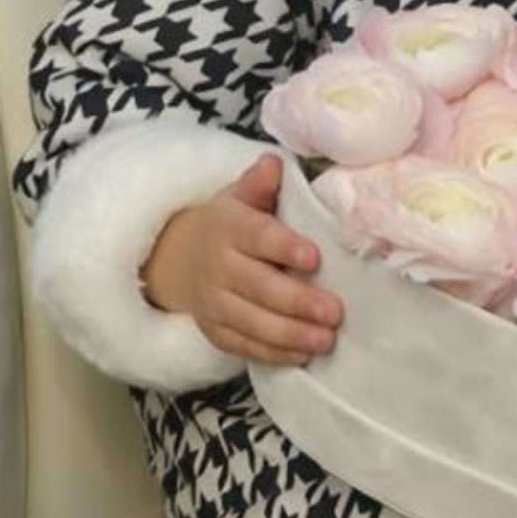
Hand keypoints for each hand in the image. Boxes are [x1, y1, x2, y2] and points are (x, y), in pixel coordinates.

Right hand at [140, 152, 345, 365]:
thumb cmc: (230, 226)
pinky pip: (244, 346)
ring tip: (326, 339)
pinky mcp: (216, 332)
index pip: (256, 237)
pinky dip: (274, 353)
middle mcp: (218, 267)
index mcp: (228, 228)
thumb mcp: (240, 197)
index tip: (314, 258)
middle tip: (334, 311)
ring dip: (291, 333)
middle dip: (297, 301)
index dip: (284, 247)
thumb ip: (259, 184)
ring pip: (252, 322)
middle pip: (258, 287)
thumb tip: (273, 163)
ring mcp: (214, 303)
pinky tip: (304, 354)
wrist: (182, 259)